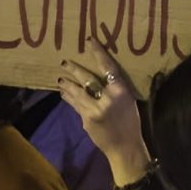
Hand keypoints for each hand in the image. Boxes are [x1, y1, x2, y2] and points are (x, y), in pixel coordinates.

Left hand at [60, 41, 150, 186]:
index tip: (89, 41)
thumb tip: (104, 74)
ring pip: (77, 92)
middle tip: (64, 62)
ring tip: (59, 78)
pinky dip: (69, 98)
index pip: (107, 67)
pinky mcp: (86, 120)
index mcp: (121, 91)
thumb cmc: (131, 122)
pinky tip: (64, 94)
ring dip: (67, 84)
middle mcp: (107, 98)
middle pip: (87, 79)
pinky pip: (76, 105)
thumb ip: (116, 89)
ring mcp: (94, 110)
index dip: (98, 53)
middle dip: (74, 69)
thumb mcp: (129, 101)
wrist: (125, 147)